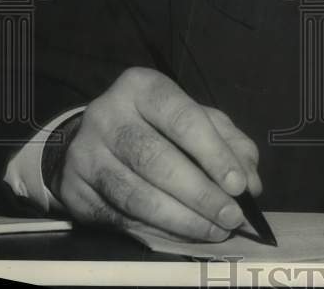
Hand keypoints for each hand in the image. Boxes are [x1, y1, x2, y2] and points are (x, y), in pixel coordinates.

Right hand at [48, 67, 261, 241]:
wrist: (93, 139)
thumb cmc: (158, 125)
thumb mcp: (198, 120)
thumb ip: (230, 143)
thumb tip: (250, 183)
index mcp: (141, 86)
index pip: (183, 119)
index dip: (214, 154)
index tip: (239, 185)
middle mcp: (106, 114)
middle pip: (157, 160)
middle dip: (201, 194)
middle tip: (232, 216)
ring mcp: (84, 153)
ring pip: (137, 195)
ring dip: (182, 220)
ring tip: (215, 230)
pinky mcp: (73, 190)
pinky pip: (120, 218)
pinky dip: (158, 232)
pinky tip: (184, 236)